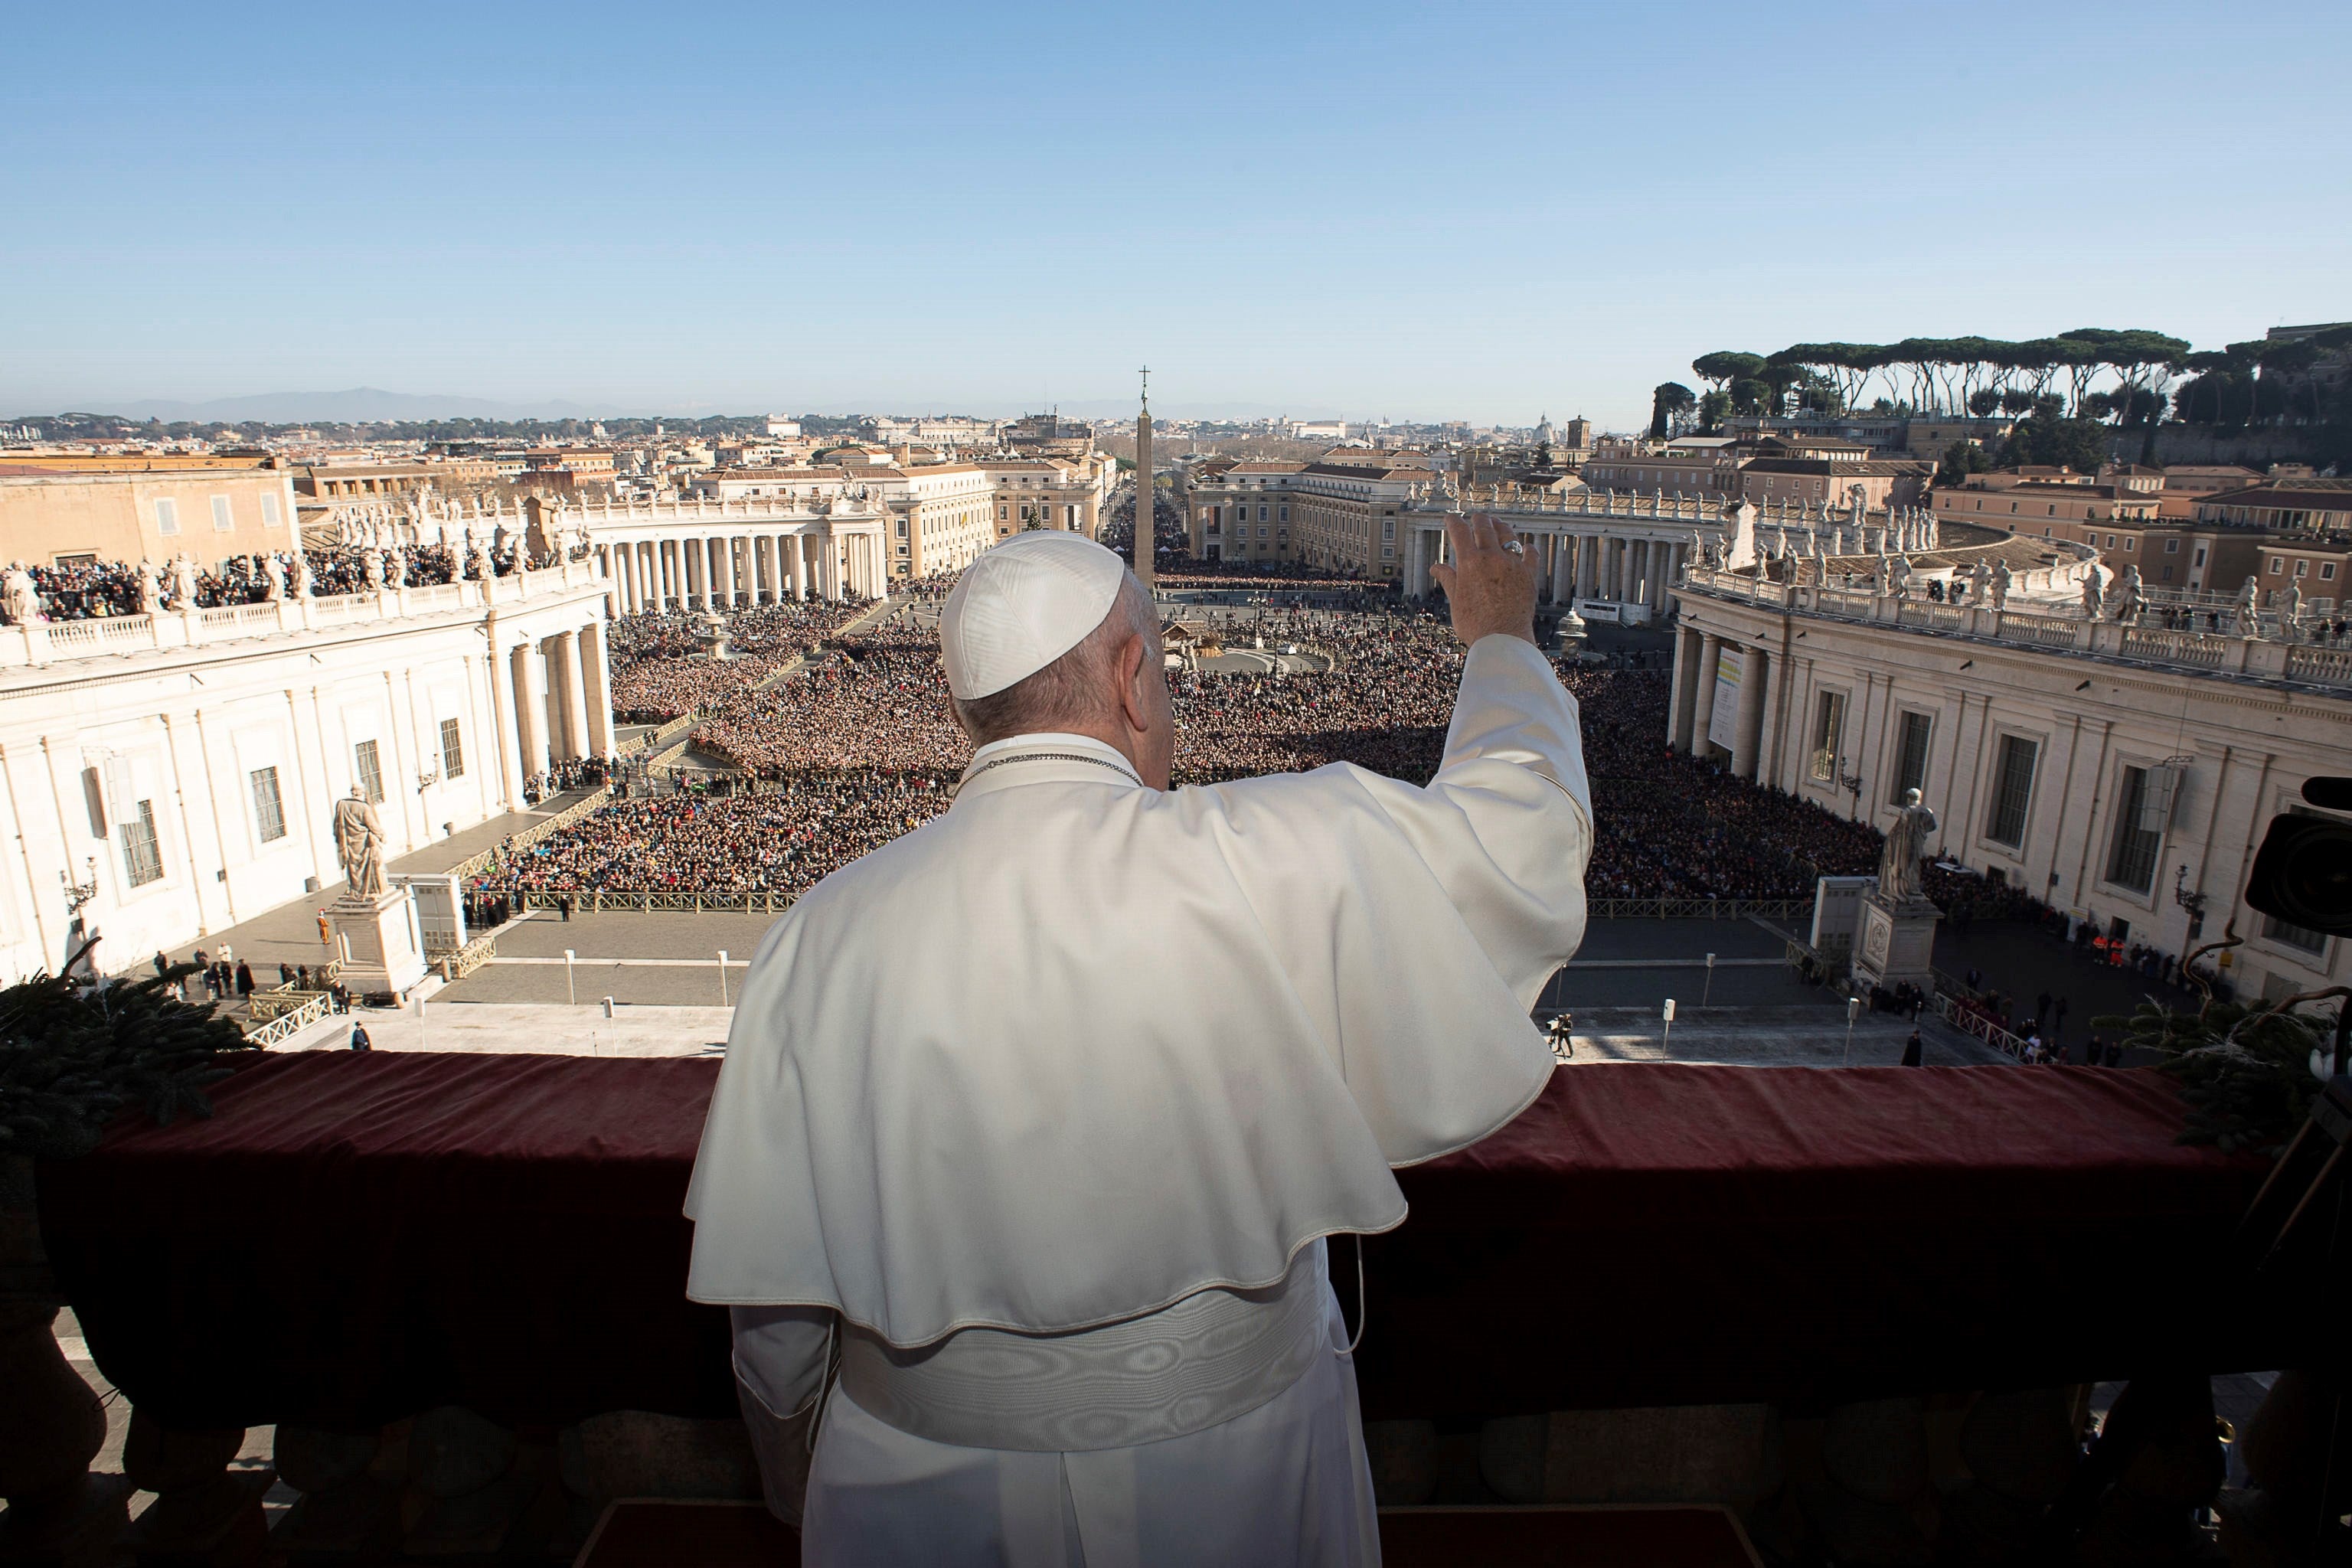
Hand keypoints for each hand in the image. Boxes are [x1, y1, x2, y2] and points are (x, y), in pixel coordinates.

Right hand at [1430, 513, 1540, 647]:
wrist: (1503, 639)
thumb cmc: (1475, 625)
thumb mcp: (1456, 601)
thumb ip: (1449, 579)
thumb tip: (1436, 568)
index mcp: (1470, 563)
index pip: (1460, 531)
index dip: (1453, 521)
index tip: (1451, 518)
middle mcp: (1492, 558)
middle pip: (1485, 526)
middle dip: (1477, 519)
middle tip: (1475, 518)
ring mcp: (1513, 565)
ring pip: (1508, 535)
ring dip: (1501, 527)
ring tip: (1497, 524)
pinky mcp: (1529, 575)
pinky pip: (1531, 555)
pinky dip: (1527, 549)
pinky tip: (1526, 547)